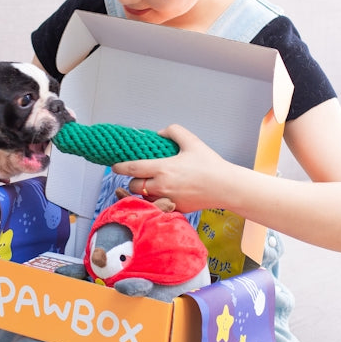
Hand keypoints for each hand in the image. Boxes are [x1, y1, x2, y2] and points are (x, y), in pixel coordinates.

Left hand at [110, 124, 232, 213]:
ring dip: (143, 192)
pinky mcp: (176, 209)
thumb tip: (159, 133)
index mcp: (163, 169)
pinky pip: (157, 206)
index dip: (120, 167)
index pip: (133, 169)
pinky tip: (162, 194)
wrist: (225, 187)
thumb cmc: (210, 164)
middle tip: (139, 175)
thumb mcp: (192, 141)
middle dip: (133, 180)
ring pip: (144, 198)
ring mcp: (168, 200)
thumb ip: (174, 131)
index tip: (114, 166)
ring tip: (150, 185)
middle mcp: (162, 186)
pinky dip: (155, 201)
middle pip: (135, 186)